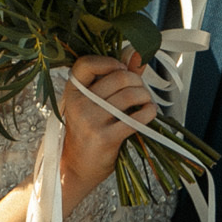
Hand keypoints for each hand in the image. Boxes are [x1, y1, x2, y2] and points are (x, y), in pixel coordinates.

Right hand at [59, 54, 156, 192]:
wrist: (75, 167)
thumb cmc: (86, 132)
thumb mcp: (91, 104)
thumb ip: (113, 78)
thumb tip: (137, 54)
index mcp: (72, 92)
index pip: (86, 64)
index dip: (109, 62)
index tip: (122, 69)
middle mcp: (78, 104)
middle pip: (117, 77)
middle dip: (137, 81)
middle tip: (140, 90)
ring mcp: (91, 121)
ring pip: (130, 95)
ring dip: (145, 96)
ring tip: (145, 102)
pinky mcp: (105, 138)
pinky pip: (136, 118)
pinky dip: (149, 112)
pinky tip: (149, 113)